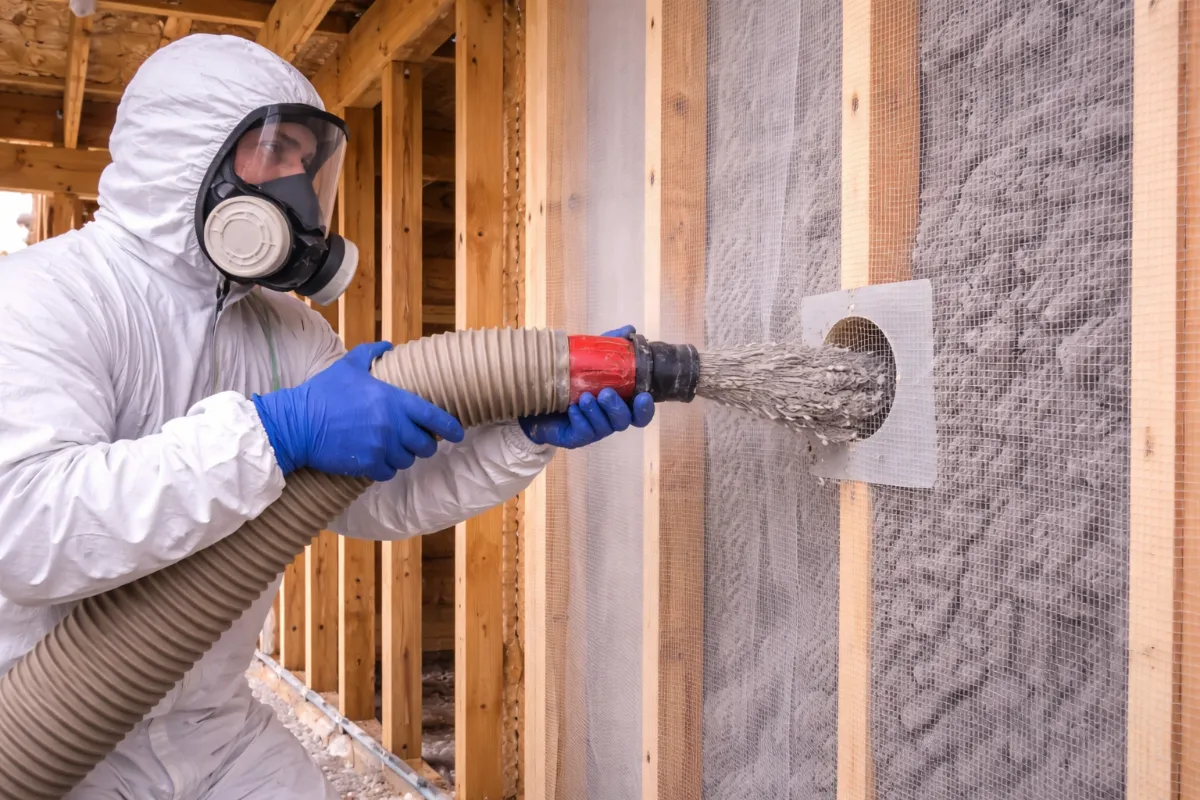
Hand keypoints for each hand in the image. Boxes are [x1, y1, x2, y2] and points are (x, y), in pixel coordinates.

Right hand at [252, 341, 464, 480]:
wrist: (298, 423)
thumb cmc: (323, 393)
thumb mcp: (348, 366)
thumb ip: (371, 353)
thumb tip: (387, 345)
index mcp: (393, 400)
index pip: (434, 417)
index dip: (451, 427)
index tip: (458, 433)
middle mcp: (392, 425)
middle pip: (426, 445)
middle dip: (424, 444)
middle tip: (417, 441)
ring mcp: (381, 447)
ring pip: (408, 460)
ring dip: (404, 456)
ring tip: (393, 449)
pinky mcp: (367, 464)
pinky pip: (389, 472)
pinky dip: (386, 468)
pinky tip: (377, 460)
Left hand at [518, 325, 654, 448]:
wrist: (540, 401)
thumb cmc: (571, 382)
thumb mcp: (590, 360)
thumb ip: (611, 347)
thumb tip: (629, 330)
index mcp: (618, 404)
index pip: (640, 413)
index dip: (645, 408)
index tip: (643, 396)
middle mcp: (610, 419)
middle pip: (625, 421)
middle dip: (617, 407)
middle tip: (605, 393)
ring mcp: (594, 430)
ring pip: (604, 427)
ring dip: (596, 411)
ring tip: (584, 398)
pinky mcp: (576, 438)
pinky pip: (583, 432)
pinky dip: (580, 419)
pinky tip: (572, 409)